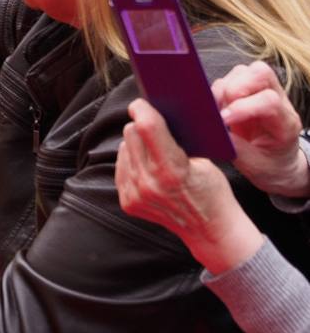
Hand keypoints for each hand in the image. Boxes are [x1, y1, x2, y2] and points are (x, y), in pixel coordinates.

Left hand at [116, 99, 262, 273]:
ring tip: (155, 152)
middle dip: (142, 126)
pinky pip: (121, 167)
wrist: (208, 229)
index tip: (140, 103)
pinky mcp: (127, 202)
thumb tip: (158, 113)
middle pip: (131, 134)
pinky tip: (148, 167)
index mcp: (173, 170)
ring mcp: (135, 194)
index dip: (142, 110)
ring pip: (123, 148)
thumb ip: (180, 139)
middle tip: (154, 126)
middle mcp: (149, 183)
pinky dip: (132, 162)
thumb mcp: (205, 161)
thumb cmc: (212, 190)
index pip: (148, 128)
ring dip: (136, 145)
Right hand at [213, 61, 309, 197]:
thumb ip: (235, 147)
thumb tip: (214, 130)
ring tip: (216, 110)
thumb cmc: (269, 166)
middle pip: (260, 73)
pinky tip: (216, 107)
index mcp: (286, 123)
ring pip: (243, 71)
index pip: (268, 101)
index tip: (223, 121)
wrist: (279, 164)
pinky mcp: (247, 91)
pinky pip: (230, 78)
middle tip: (220, 110)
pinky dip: (218, 89)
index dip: (242, 107)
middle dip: (233, 88)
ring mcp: (263, 92)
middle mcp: (278, 100)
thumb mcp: (254, 166)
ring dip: (224, 88)